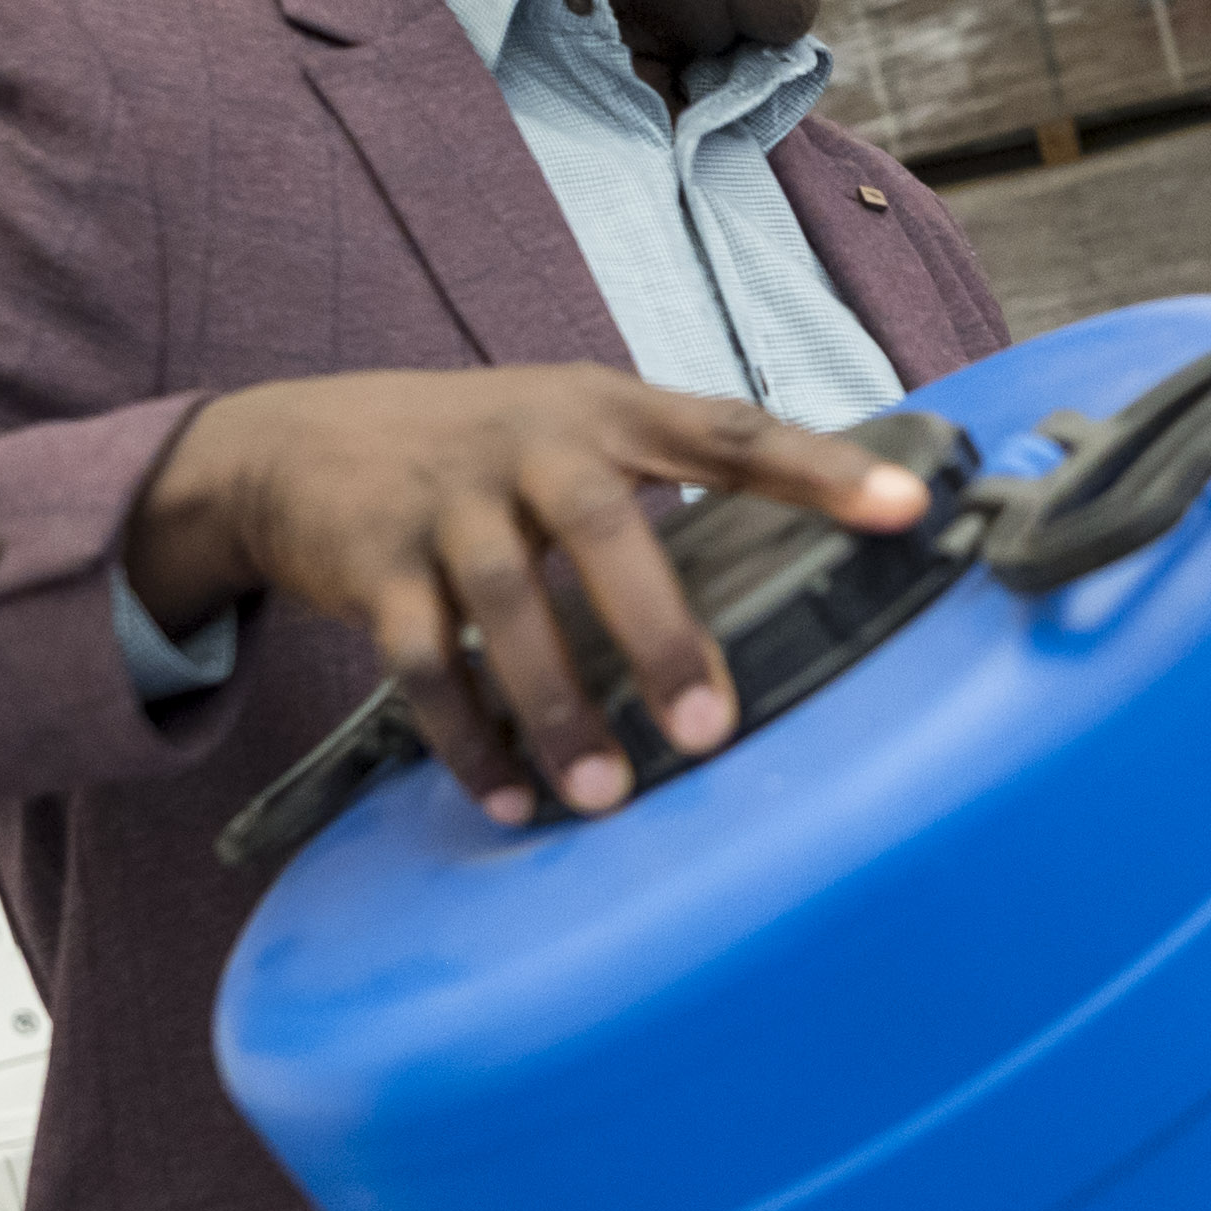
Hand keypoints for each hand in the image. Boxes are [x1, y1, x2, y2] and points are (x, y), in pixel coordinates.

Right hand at [125, 368, 932, 822]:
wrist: (301, 443)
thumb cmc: (481, 450)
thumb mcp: (578, 425)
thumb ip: (674, 470)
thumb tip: (806, 548)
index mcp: (607, 411)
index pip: (731, 430)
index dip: (821, 468)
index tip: (908, 509)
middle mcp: (531, 445)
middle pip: (606, 530)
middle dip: (659, 634)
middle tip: (709, 729)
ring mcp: (447, 503)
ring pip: (509, 608)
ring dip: (557, 709)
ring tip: (605, 795)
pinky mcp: (373, 564)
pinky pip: (424, 663)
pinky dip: (469, 739)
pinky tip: (512, 798)